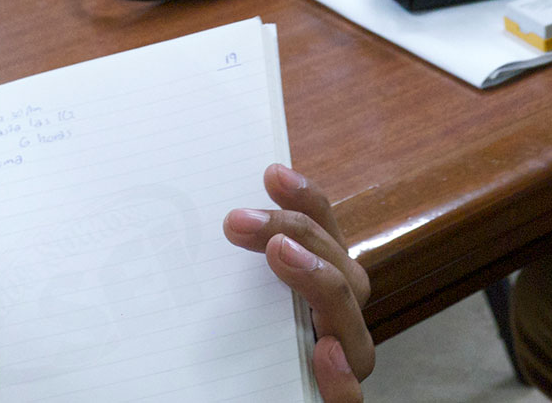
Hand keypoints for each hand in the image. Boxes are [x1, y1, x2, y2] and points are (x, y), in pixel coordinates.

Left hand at [225, 164, 373, 401]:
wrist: (232, 402)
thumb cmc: (219, 369)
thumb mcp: (224, 308)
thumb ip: (228, 274)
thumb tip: (197, 217)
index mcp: (315, 298)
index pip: (327, 238)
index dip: (308, 202)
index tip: (270, 171)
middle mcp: (335, 333)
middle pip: (347, 276)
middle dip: (301, 235)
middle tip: (241, 222)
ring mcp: (336, 374)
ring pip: (355, 333)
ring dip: (322, 284)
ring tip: (280, 257)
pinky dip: (340, 379)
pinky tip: (322, 352)